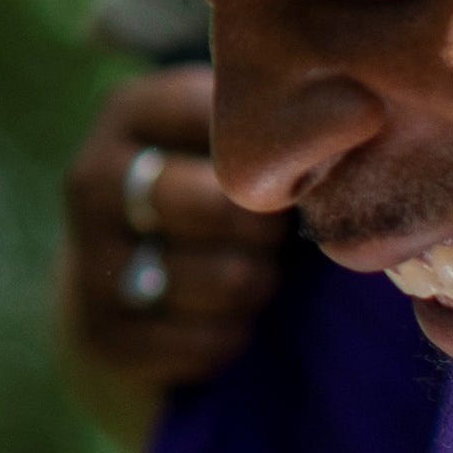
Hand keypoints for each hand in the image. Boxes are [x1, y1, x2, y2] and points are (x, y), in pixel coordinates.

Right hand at [60, 66, 277, 418]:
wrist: (124, 295)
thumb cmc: (207, 200)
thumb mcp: (228, 142)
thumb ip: (274, 126)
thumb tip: (364, 119)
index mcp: (131, 112)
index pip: (238, 127)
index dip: (286, 165)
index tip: (294, 177)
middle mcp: (94, 177)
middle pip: (233, 206)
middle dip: (271, 233)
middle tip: (271, 239)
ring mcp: (88, 257)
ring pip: (230, 280)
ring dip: (258, 287)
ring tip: (248, 275)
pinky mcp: (102, 332)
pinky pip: (210, 340)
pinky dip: (231, 336)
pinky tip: (220, 320)